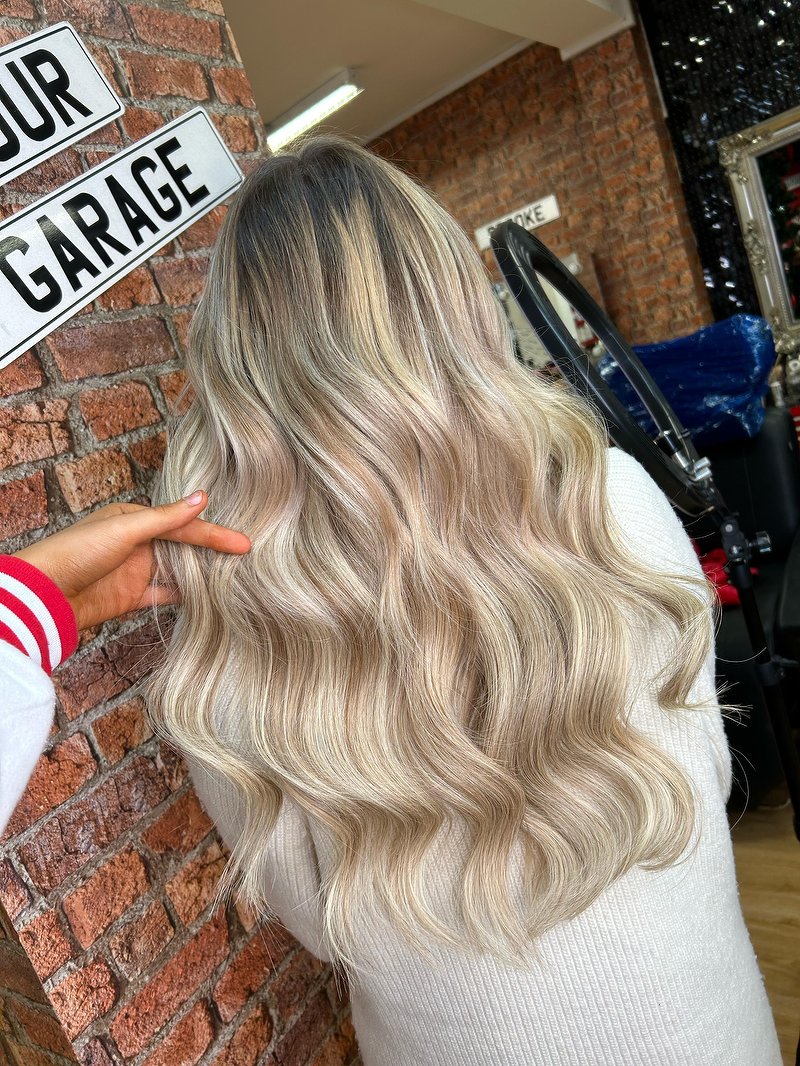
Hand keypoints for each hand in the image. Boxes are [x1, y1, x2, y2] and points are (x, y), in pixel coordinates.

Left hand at [14, 491, 250, 629]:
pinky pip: (165, 595)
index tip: (244, 543)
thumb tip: (203, 498)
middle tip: (248, 560)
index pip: (184, 525)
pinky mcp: (131, 598)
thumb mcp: (125, 529)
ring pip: (178, 572)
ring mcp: (135, 571)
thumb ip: (166, 518)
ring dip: (203, 574)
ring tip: (236, 578)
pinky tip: (208, 597)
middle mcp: (138, 543)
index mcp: (135, 519)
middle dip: (213, 552)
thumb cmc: (78, 551)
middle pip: (184, 547)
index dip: (214, 534)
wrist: (45, 594)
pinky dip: (185, 597)